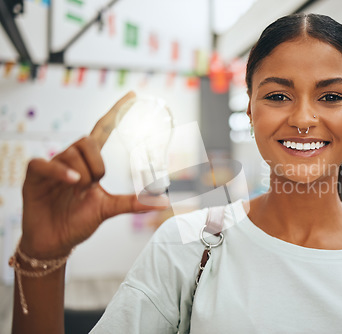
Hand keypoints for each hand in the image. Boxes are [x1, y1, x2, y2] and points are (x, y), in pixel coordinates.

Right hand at [20, 91, 163, 257]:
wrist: (55, 241)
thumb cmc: (78, 221)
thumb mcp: (109, 209)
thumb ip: (133, 203)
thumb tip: (163, 202)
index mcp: (89, 163)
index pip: (102, 130)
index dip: (116, 113)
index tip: (132, 96)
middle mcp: (71, 159)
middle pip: (87, 141)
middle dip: (97, 164)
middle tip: (93, 184)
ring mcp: (52, 166)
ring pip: (71, 153)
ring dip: (81, 174)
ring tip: (77, 190)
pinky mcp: (35, 176)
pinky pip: (45, 163)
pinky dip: (60, 171)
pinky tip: (71, 181)